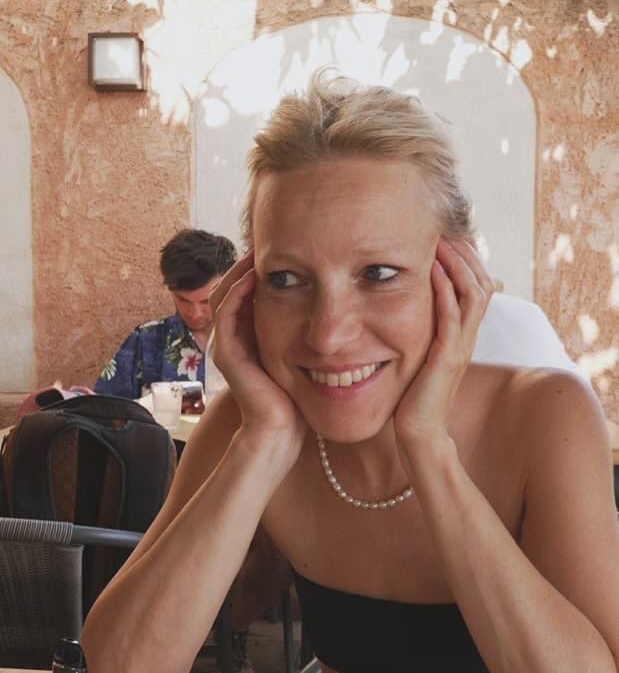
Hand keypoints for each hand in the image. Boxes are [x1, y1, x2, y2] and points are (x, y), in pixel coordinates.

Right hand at [210, 251, 306, 455]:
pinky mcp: (227, 354)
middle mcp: (233, 336)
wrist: (282, 434)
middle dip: (252, 260)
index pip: (249, 288)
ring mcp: (226, 344)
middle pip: (233, 283)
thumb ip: (311, 330)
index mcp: (249, 334)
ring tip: (263, 248)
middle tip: (270, 238)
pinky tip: (259, 274)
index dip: (265, 265)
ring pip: (226, 292)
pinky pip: (227, 312)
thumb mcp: (307, 354)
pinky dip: (240, 290)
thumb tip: (339, 305)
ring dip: (243, 268)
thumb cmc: (300, 398)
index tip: (289, 246)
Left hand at [394, 238, 492, 445]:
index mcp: (463, 334)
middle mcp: (468, 337)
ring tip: (440, 240)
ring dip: (457, 263)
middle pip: (483, 282)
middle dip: (465, 253)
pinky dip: (444, 289)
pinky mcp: (447, 358)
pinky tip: (429, 270)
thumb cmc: (414, 395)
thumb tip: (410, 307)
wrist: (418, 433)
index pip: (478, 285)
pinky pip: (452, 316)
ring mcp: (461, 346)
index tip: (446, 236)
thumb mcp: (422, 354)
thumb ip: (424, 330)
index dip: (467, 259)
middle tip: (445, 229)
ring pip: (474, 293)